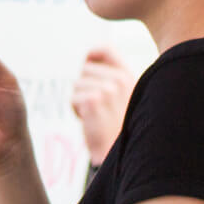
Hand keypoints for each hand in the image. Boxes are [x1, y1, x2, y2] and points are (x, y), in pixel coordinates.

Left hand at [71, 47, 133, 164]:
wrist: (122, 154)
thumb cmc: (120, 128)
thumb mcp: (124, 97)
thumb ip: (112, 78)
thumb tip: (87, 58)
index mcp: (130, 76)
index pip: (106, 49)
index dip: (91, 55)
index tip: (87, 65)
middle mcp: (121, 80)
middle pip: (84, 69)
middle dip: (84, 87)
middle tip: (98, 107)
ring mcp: (109, 89)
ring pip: (77, 84)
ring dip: (80, 100)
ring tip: (97, 115)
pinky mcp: (95, 101)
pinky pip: (73, 98)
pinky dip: (77, 110)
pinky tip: (92, 121)